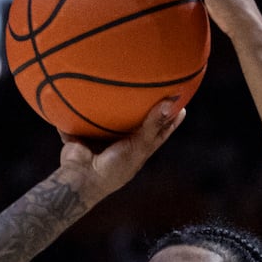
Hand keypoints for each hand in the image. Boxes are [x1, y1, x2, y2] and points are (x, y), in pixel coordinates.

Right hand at [56, 100, 185, 202]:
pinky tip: (87, 90)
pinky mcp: (83, 134)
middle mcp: (121, 143)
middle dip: (144, 106)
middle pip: (136, 122)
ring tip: (121, 83)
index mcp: (137, 150)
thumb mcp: (138, 147)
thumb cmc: (113, 168)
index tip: (181, 104)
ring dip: (113, 105)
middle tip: (156, 87)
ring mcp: (101, 139)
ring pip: (110, 119)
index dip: (170, 119)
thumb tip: (171, 103)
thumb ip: (153, 126)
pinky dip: (83, 108)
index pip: (159, 132)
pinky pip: (83, 118)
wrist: (80, 178)